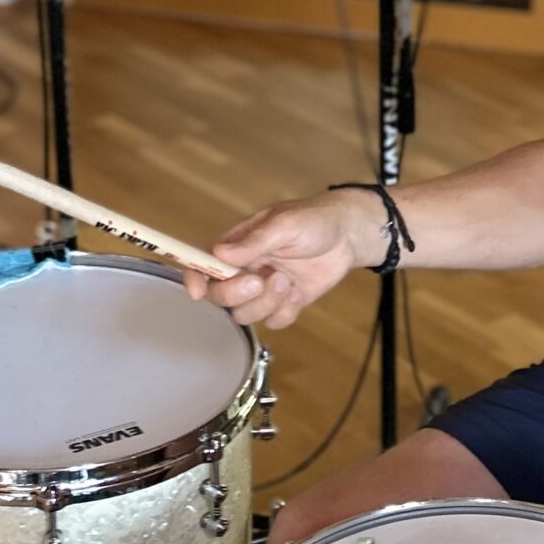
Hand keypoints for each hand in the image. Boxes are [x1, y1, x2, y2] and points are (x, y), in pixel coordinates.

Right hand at [181, 191, 384, 329]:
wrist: (349, 236)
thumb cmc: (313, 221)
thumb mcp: (285, 224)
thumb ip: (255, 241)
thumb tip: (220, 253)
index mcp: (237, 245)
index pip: (202, 263)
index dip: (194, 278)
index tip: (199, 291)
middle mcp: (244, 269)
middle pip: (220, 295)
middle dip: (238, 293)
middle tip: (263, 280)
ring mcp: (263, 289)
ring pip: (245, 314)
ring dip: (266, 303)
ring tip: (288, 281)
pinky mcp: (284, 304)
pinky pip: (273, 322)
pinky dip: (285, 311)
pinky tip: (298, 293)